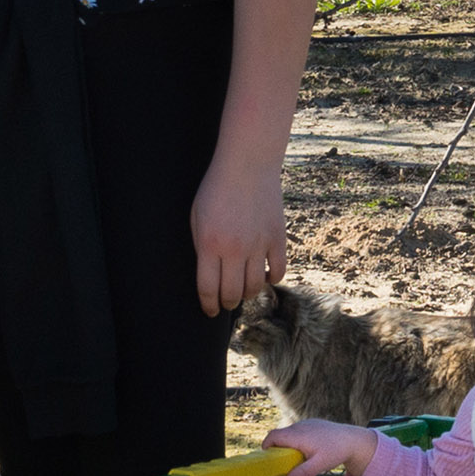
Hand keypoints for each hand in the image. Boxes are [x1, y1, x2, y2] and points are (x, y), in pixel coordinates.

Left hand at [192, 146, 287, 316]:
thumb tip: (208, 276)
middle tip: (226, 302)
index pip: (208, 289)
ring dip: (248, 293)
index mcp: (209, 245)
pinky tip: (264, 276)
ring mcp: (258, 244)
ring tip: (243, 289)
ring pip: (255, 286)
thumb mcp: (196, 217)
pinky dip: (272, 279)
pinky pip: (278, 271)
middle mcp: (234, 249)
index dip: (208, 305)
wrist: (247, 164)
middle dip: (227, 303)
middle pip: (232, 293)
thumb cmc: (216, 189)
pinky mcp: (277, 238)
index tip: (209, 311)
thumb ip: (200, 247)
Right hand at [267, 418, 376, 475]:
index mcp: (298, 435)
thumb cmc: (336, 452)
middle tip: (282, 463)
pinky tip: (308, 451)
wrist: (353, 440)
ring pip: (289, 433)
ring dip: (288, 445)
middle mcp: (299, 426)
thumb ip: (303, 473)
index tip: (267, 458)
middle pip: (279, 435)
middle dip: (277, 449)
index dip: (266, 446)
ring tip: (297, 459)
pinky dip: (297, 441)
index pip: (273, 436)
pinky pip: (298, 431)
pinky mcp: (312, 424)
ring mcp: (306, 423)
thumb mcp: (320, 465)